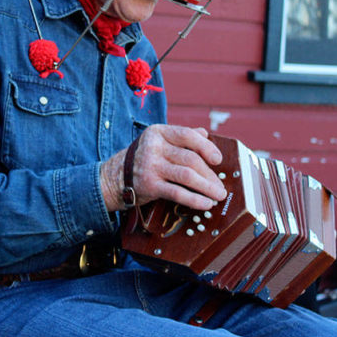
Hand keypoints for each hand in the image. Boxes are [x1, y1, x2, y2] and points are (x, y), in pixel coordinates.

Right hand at [100, 125, 226, 212]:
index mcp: (159, 132)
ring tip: (218, 195)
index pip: (188, 135)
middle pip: (191, 159)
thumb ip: (181, 136)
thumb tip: (205, 133)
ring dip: (207, 187)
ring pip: (187, 176)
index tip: (218, 160)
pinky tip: (205, 204)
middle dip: (210, 175)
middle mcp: (154, 147)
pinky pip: (177, 193)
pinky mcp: (149, 185)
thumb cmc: (144, 157)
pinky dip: (194, 199)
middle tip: (220, 186)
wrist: (115, 177)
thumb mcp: (158, 141)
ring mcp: (151, 166)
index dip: (207, 147)